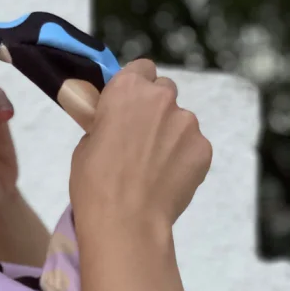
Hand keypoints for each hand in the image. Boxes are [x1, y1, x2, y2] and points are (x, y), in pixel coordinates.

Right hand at [69, 59, 211, 244]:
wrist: (126, 222)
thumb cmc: (95, 185)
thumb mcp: (86, 146)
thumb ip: (106, 125)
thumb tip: (116, 128)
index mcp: (127, 90)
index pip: (141, 69)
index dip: (135, 87)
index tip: (128, 108)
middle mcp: (162, 99)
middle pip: (164, 92)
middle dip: (155, 111)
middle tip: (140, 142)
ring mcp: (187, 124)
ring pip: (181, 123)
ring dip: (170, 138)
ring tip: (153, 171)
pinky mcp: (203, 149)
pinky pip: (193, 148)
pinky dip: (183, 161)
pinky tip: (167, 182)